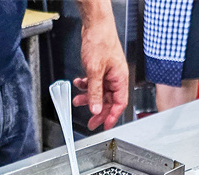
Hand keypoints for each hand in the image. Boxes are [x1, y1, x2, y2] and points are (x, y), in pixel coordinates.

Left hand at [72, 2, 128, 130]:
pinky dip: (85, 85)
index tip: (104, 126)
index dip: (112, 117)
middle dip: (97, 110)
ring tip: (78, 101)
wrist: (95, 25)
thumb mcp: (95, 70)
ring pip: (98, 92)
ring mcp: (107, 73)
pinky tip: (78, 83)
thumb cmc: (101, 41)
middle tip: (90, 122)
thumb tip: (95, 109)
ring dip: (88, 97)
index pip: (119, 104)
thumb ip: (95, 92)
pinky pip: (93, 83)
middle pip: (108, 101)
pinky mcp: (99, 69)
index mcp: (120, 79)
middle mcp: (115, 77)